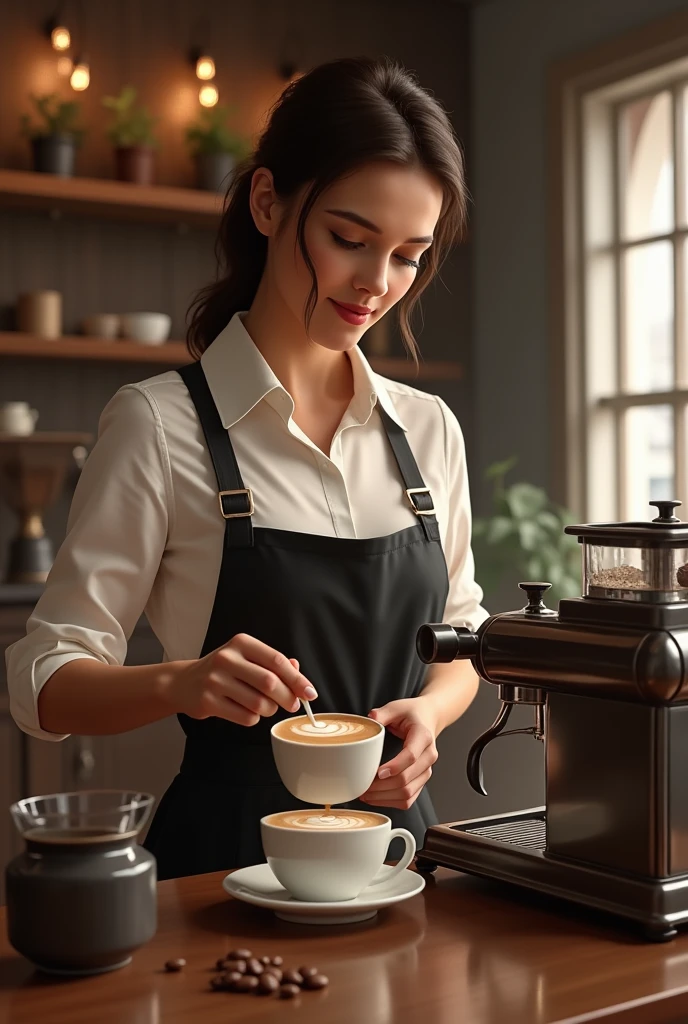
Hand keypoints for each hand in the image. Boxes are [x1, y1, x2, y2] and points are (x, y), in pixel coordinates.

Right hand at [166, 635, 315, 726]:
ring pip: (259, 703)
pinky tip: (247, 711)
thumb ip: (272, 664)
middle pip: (270, 683)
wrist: (183, 682)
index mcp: (241, 643)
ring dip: (269, 710)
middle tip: (293, 705)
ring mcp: (215, 680)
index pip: (277, 661)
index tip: (310, 693)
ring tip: (266, 707)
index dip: (297, 679)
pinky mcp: (208, 702)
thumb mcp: (246, 658)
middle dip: (287, 698)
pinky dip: (254, 718)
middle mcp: (227, 659)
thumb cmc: (223, 670)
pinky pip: (245, 717)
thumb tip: (298, 671)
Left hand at [359, 697, 438, 809]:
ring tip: (365, 794)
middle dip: (383, 786)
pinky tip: (376, 798)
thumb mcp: (397, 707)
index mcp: (423, 736)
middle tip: (363, 786)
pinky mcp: (422, 780)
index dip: (394, 767)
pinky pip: (409, 799)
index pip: (411, 756)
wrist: (428, 718)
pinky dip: (392, 802)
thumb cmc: (411, 713)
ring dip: (385, 797)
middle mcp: (429, 756)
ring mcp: (427, 770)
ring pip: (408, 792)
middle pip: (408, 778)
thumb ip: (383, 713)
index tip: (377, 773)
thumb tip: (370, 720)